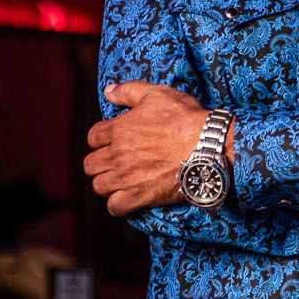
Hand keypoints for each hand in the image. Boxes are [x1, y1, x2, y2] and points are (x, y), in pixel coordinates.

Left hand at [84, 82, 213, 216]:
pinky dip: (118, 204)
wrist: (208, 146)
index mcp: (119, 129)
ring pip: (99, 186)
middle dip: (100, 161)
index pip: (93, 137)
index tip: (113, 140)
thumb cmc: (185, 118)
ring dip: (107, 182)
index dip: (101, 138)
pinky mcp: (140, 197)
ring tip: (120, 178)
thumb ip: (128, 91)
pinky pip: (115, 207)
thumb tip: (107, 91)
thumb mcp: (157, 94)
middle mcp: (118, 155)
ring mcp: (127, 178)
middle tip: (116, 160)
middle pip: (90, 164)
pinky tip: (127, 196)